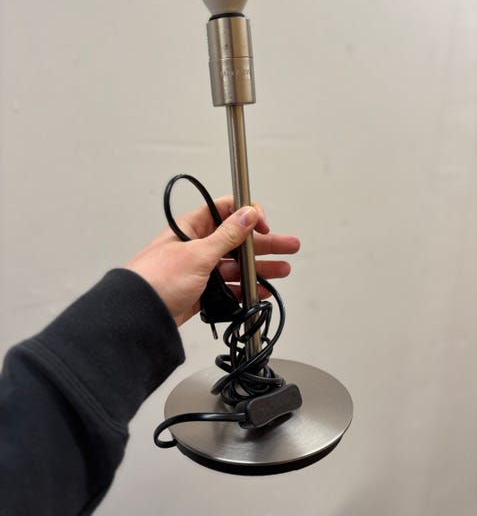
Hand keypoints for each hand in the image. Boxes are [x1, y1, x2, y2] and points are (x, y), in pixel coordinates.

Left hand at [125, 196, 299, 325]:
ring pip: (235, 264)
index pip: (226, 211)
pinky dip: (245, 288)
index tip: (264, 226)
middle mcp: (196, 245)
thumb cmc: (156, 279)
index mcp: (192, 227)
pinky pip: (228, 286)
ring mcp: (199, 269)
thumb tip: (248, 214)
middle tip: (288, 246)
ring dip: (259, 268)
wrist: (137, 315)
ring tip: (282, 270)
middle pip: (237, 240)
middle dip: (265, 243)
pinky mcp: (200, 291)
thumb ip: (227, 235)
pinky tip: (261, 290)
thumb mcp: (198, 253)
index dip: (248, 215)